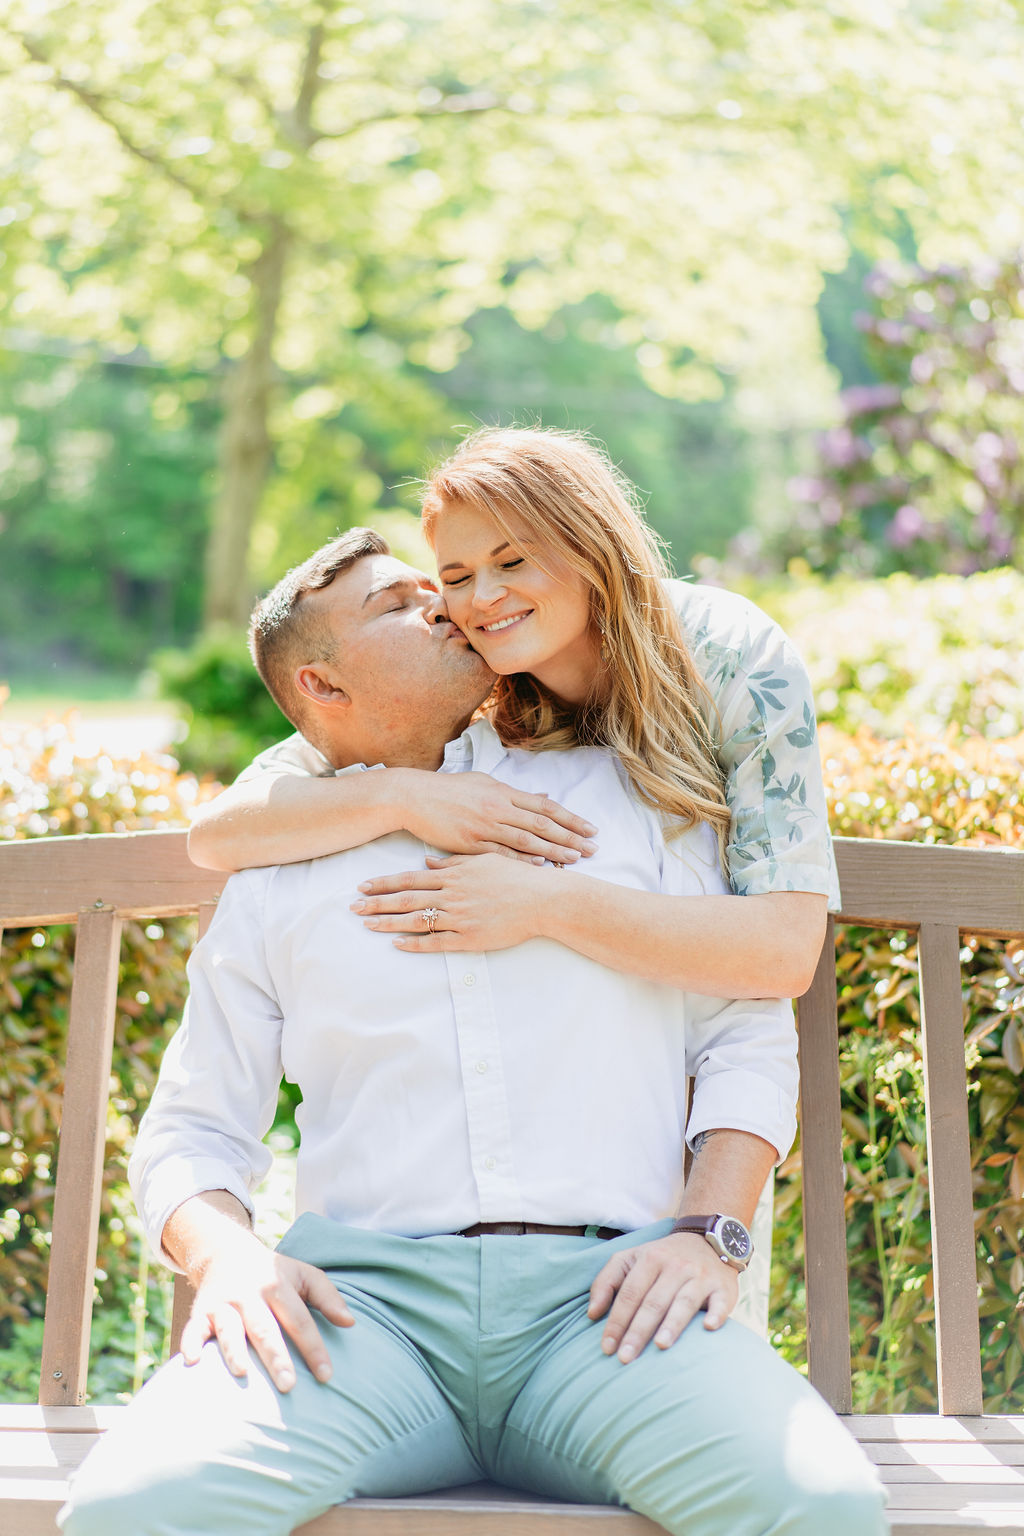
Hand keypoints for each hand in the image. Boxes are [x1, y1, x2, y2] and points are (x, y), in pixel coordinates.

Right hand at [179, 1225, 353, 1392]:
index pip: (299, 1320)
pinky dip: (190, 1344)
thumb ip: (328, 1297)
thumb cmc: (274, 1273)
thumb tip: (351, 1323)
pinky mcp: (200, 1312)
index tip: (327, 1376)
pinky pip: (193, 1329)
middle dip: (276, 1357)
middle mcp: (249, 1294)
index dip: (314, 1348)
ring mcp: (223, 1303)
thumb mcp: (304, 1274)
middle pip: (264, 1328)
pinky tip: (192, 1363)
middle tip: (288, 1386)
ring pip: (228, 1328)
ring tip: (242, 1374)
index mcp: (277, 1285)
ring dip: (234, 1350)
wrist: (227, 1251)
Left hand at [353, 852, 554, 951]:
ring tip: (367, 925)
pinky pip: (437, 942)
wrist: (542, 899)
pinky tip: (397, 945)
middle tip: (353, 907)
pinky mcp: (470, 938)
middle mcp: (452, 895)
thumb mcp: (483, 861)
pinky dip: (415, 943)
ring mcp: (460, 917)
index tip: (363, 886)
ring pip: (417, 920)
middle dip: (377, 903)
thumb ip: (453, 862)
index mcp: (454, 875)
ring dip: (389, 923)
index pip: (410, 878)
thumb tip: (426, 860)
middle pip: (406, 899)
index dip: (384, 883)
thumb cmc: (516, 877)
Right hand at [402, 771, 596, 864]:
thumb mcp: (483, 783)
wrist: (413, 797)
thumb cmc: (447, 790)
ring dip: (554, 850)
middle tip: (593, 848)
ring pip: (527, 840)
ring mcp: (485, 826)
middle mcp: (498, 807)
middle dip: (571, 837)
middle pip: (543, 824)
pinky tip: (541, 866)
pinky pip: (502, 854)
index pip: (546, 806)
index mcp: (503, 791)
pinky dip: (523, 860)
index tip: (591, 828)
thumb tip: (542, 794)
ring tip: (575, 859)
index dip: (571, 818)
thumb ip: (512, 792)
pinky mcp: (470, 843)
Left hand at [588, 1232, 738, 1361]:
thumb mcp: (630, 1258)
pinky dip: (716, 1313)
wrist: (706, 1240)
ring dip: (672, 1323)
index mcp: (650, 1259)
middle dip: (638, 1330)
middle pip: (653, 1301)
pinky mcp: (723, 1287)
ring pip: (684, 1301)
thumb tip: (592, 1314)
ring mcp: (700, 1276)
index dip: (616, 1321)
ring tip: (660, 1346)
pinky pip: (720, 1302)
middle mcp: (675, 1266)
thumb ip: (606, 1282)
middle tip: (626, 1357)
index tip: (606, 1348)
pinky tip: (709, 1327)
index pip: (629, 1293)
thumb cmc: (661, 1258)